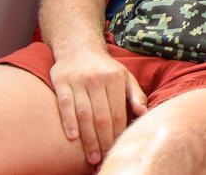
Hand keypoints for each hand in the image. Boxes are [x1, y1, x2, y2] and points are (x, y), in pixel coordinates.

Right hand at [50, 48, 147, 165]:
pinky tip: (72, 138)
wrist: (78, 46)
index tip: (117, 149)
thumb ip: (135, 95)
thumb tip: (144, 113)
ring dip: (88, 138)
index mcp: (116, 78)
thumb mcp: (125, 76)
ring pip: (84, 114)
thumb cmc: (105, 68)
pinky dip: (68, 122)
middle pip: (101, 116)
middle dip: (103, 140)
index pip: (118, 112)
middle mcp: (97, 79)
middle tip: (103, 159)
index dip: (118, 133)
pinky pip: (65, 104)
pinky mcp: (62, 81)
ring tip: (91, 156)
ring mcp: (78, 80)